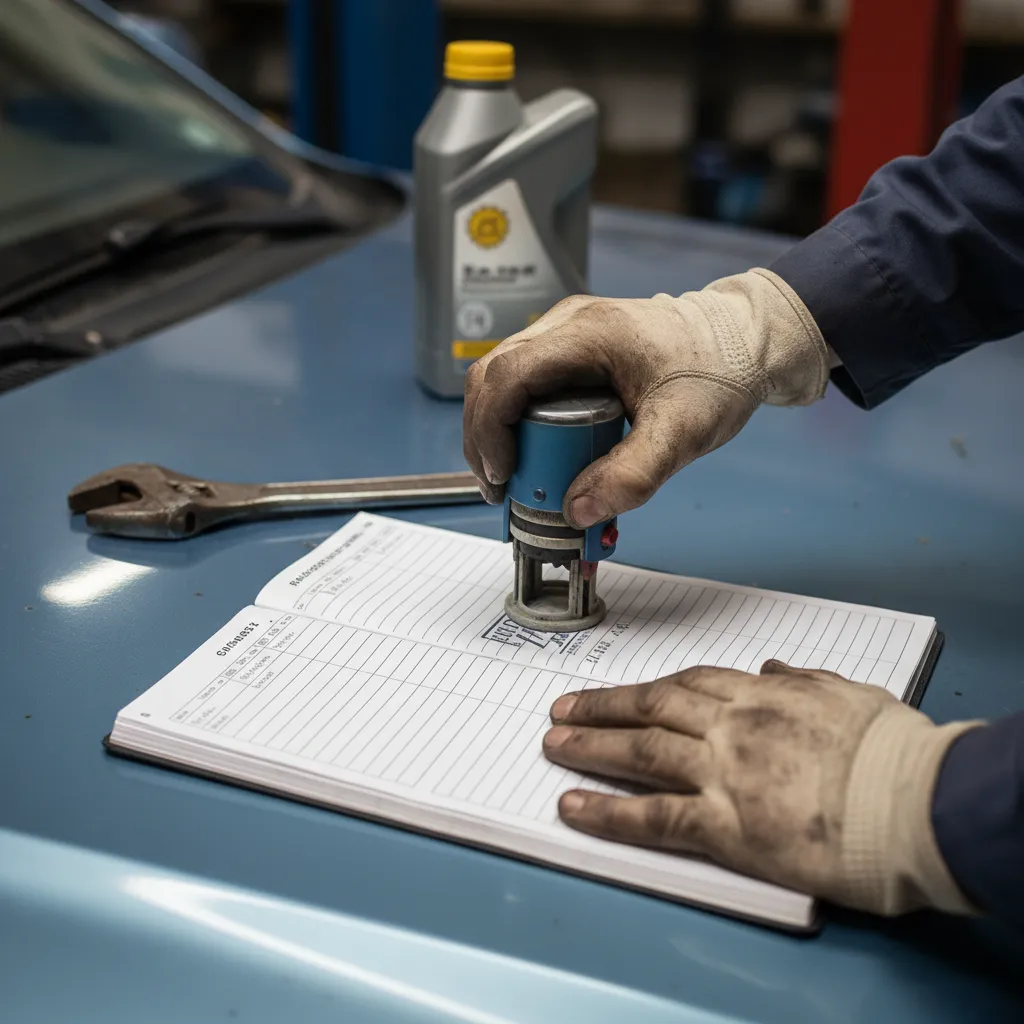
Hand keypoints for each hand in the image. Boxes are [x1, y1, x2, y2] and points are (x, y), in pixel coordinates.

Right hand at [463, 269, 828, 525]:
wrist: (744, 343)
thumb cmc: (720, 371)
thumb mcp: (682, 432)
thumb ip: (633, 475)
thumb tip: (578, 510)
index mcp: (589, 333)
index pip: (507, 375)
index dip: (490, 429)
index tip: (504, 475)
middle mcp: (567, 325)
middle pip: (492, 377)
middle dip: (485, 438)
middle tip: (502, 487)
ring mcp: (565, 334)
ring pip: (501, 381)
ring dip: (498, 432)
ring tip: (518, 479)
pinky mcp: (570, 352)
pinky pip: (524, 386)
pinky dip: (519, 424)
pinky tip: (538, 458)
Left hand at [543, 661, 980, 915]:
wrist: (913, 801)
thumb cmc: (891, 749)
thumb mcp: (848, 693)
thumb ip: (802, 679)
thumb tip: (773, 667)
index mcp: (761, 695)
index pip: (690, 684)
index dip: (648, 688)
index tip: (623, 692)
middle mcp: (731, 727)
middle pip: (652, 708)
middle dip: (603, 708)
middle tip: (564, 710)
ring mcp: (722, 773)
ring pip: (641, 752)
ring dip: (591, 747)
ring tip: (554, 746)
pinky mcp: (724, 825)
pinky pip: (652, 816)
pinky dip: (607, 812)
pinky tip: (573, 807)